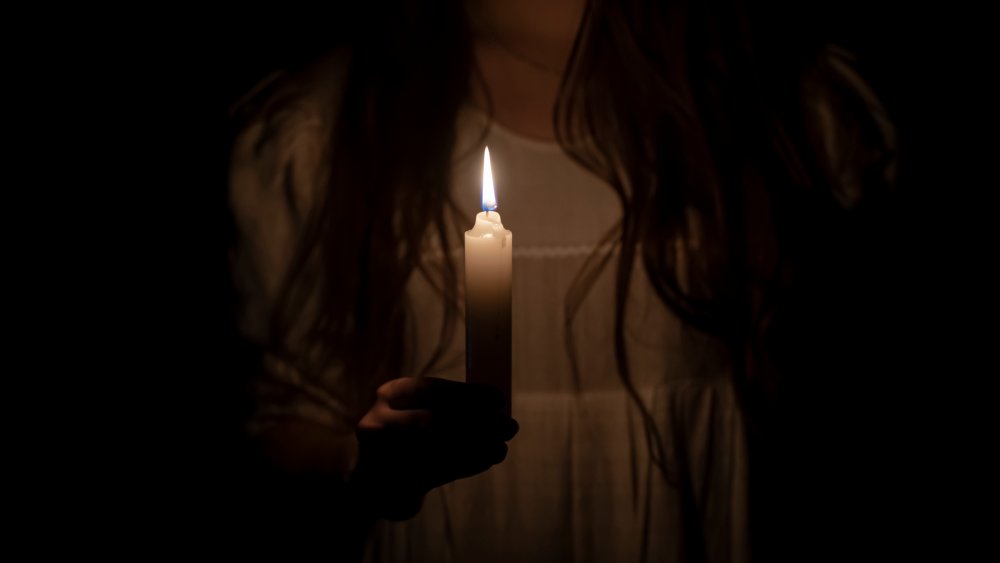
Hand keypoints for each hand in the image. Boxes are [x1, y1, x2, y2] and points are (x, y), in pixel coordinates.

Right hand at [353, 377, 517, 519]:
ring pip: (438, 449)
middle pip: (435, 421)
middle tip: (510, 425)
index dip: (470, 394)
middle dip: (479, 423)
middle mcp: (380, 422)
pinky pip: (439, 473)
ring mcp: (382, 455)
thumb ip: (453, 405)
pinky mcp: (393, 484)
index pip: (432, 390)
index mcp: (391, 395)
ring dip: (479, 446)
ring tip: (502, 445)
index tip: (500, 399)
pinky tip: (490, 458)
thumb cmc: (409, 436)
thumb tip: (497, 403)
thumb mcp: (422, 410)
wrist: (374, 479)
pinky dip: (469, 464)